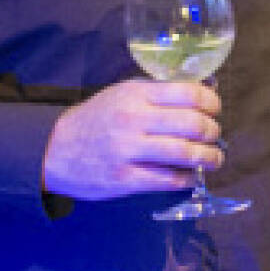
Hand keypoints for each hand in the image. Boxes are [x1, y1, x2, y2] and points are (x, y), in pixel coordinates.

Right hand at [42, 79, 223, 200]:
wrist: (54, 149)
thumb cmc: (97, 118)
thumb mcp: (124, 93)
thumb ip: (159, 92)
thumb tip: (202, 91)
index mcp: (137, 95)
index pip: (189, 94)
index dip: (211, 103)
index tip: (215, 109)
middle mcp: (134, 120)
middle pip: (192, 124)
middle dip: (212, 131)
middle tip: (214, 135)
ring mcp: (128, 151)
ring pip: (184, 153)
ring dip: (208, 157)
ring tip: (214, 158)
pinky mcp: (123, 179)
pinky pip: (167, 180)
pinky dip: (187, 178)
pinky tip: (191, 176)